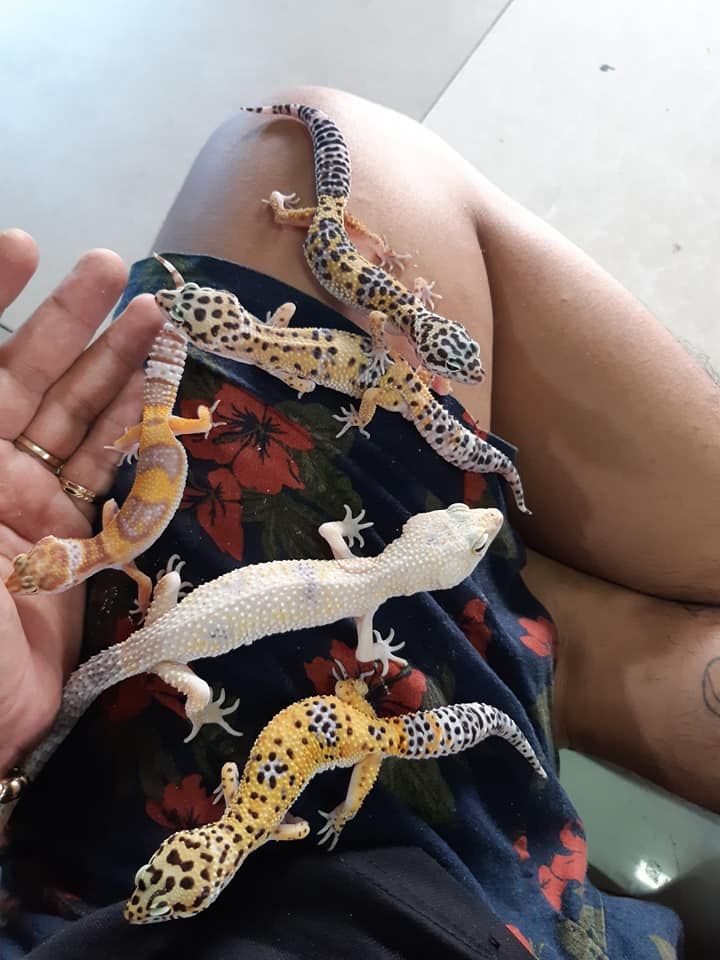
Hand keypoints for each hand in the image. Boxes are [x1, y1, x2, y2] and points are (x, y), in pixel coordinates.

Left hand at [0, 229, 163, 771]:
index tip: (22, 247)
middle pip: (24, 377)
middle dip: (67, 321)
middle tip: (113, 268)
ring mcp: (27, 504)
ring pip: (75, 418)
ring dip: (112, 366)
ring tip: (154, 312)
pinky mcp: (72, 539)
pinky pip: (109, 472)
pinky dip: (136, 430)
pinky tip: (159, 390)